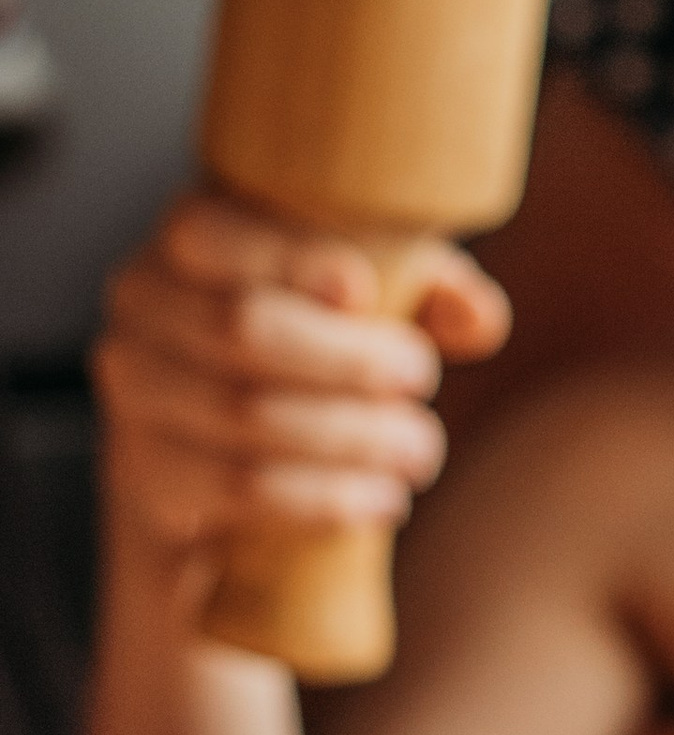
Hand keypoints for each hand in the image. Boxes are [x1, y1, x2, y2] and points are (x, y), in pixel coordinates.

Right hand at [95, 192, 511, 573]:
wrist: (217, 472)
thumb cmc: (304, 352)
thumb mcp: (364, 303)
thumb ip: (423, 287)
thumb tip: (478, 318)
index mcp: (185, 243)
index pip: (206, 233)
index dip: (286, 259)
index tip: (360, 290)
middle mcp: (141, 310)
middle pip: (240, 326)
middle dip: (348, 357)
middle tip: (420, 381)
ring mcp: (135, 398)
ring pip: (245, 412)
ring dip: (352, 435)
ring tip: (418, 450)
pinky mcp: (149, 480)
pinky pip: (239, 489)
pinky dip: (323, 498)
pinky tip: (380, 501)